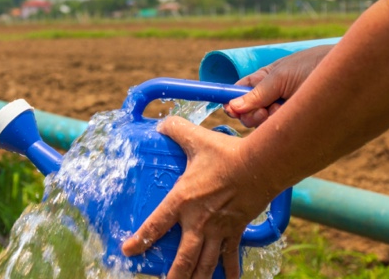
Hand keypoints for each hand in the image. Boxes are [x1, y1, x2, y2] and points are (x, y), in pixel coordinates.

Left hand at [121, 117, 275, 278]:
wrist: (261, 165)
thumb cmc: (226, 153)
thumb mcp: (195, 138)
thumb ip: (174, 129)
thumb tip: (160, 124)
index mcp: (182, 200)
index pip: (155, 225)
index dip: (140, 240)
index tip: (128, 251)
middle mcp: (198, 221)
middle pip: (183, 258)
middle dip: (173, 276)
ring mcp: (219, 229)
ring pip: (205, 263)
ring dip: (197, 278)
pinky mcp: (236, 231)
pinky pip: (230, 256)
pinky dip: (230, 271)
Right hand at [225, 45, 332, 126]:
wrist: (345, 72)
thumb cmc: (312, 66)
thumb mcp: (280, 77)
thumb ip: (256, 93)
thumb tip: (230, 107)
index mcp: (262, 81)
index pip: (238, 94)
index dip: (232, 103)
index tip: (230, 110)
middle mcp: (270, 97)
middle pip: (246, 114)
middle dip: (250, 115)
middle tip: (264, 111)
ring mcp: (282, 111)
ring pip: (261, 125)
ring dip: (267, 120)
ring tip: (283, 110)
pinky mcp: (294, 123)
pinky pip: (278, 131)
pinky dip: (280, 125)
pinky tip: (291, 116)